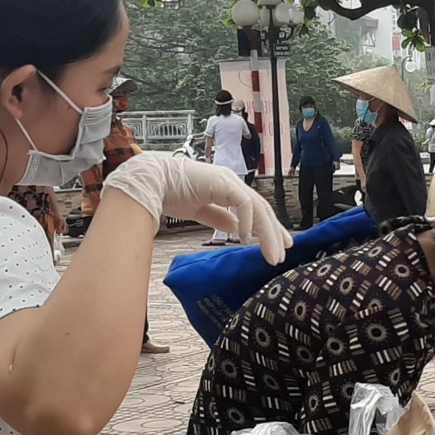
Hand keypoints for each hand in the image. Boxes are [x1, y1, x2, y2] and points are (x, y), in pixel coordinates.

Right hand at [105, 155, 291, 263]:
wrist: (151, 182)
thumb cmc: (170, 193)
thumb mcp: (200, 211)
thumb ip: (220, 218)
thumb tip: (238, 230)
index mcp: (227, 188)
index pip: (255, 209)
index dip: (267, 228)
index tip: (276, 246)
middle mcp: (232, 183)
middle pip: (261, 209)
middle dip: (274, 232)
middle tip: (282, 253)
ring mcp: (229, 181)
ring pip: (258, 208)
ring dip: (267, 232)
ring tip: (272, 253)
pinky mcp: (223, 183)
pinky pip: (244, 204)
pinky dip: (248, 222)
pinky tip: (246, 238)